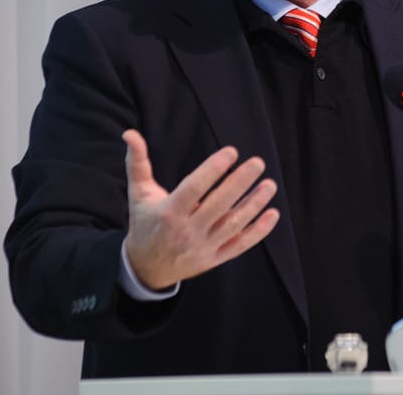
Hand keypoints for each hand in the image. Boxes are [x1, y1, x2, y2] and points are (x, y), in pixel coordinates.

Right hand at [121, 129, 279, 289]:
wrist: (146, 268)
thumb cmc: (145, 223)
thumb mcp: (138, 193)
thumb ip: (137, 163)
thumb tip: (130, 133)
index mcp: (169, 212)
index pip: (194, 189)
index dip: (213, 170)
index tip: (232, 152)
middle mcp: (187, 231)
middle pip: (218, 205)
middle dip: (240, 183)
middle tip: (258, 162)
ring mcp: (202, 247)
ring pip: (233, 225)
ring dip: (254, 205)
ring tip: (270, 185)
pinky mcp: (214, 259)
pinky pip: (240, 245)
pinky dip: (258, 232)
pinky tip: (272, 214)